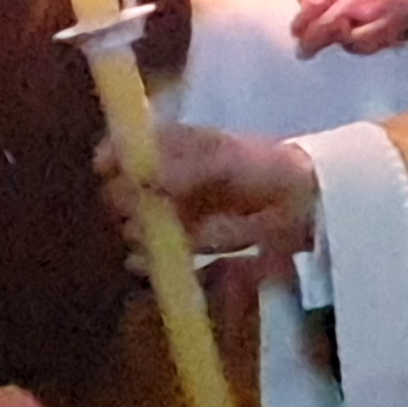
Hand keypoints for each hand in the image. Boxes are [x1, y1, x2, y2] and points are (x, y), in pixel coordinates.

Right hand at [109, 123, 319, 264]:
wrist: (303, 206)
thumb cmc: (266, 169)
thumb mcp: (227, 158)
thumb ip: (187, 166)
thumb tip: (142, 177)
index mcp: (178, 145)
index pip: (131, 143)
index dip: (114, 152)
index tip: (104, 167)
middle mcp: (170, 177)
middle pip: (127, 188)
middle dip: (125, 199)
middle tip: (136, 208)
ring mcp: (178, 212)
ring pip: (139, 223)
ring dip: (139, 231)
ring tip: (152, 235)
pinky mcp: (189, 243)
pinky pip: (159, 252)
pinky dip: (150, 259)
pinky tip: (148, 262)